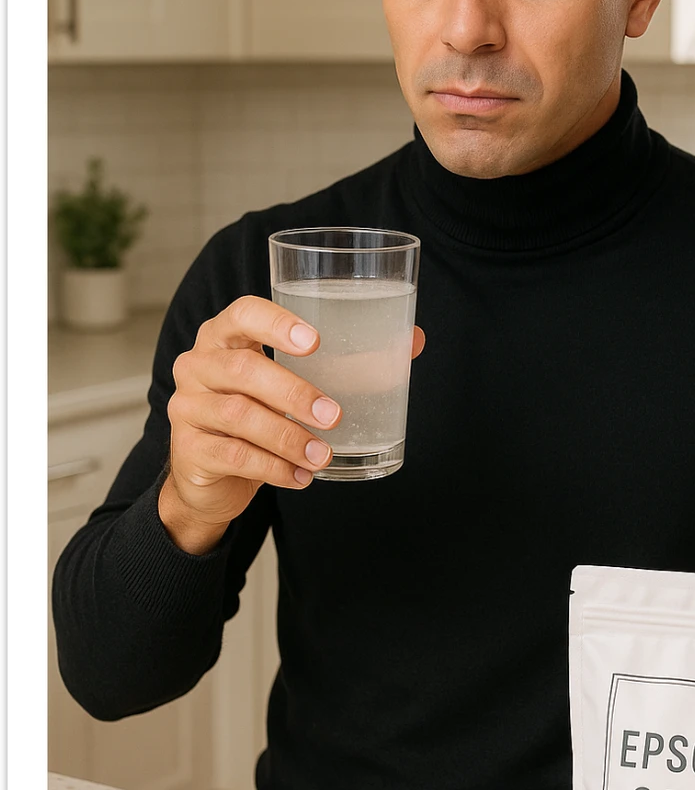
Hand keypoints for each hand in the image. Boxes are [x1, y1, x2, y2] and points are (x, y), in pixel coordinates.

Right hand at [159, 295, 424, 553]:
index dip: (276, 323)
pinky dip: (273, 467)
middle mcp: (198, 364)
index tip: (314, 340)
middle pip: (243, 368)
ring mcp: (188, 406)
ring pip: (240, 416)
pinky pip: (233, 455)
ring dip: (289, 438)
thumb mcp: (292, 383)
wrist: (210, 474)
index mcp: (225, 336)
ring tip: (324, 455)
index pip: (242, 313)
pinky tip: (300, 476)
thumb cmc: (260, 412)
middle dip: (294, 393)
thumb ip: (345, 361)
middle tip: (334, 415)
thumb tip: (411, 340)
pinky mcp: (189, 449)